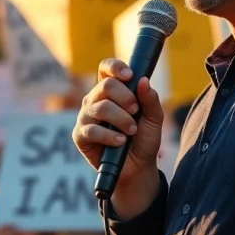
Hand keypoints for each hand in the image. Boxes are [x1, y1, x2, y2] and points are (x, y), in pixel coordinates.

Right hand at [73, 59, 164, 179]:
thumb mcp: (153, 119)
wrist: (138, 167)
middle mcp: (95, 99)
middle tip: (136, 112)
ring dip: (121, 119)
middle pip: (106, 85)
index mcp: (111, 91)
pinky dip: (109, 136)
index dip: (115, 67)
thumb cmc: (143, 139)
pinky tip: (120, 141)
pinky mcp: (80, 135)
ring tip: (131, 131)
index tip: (130, 76)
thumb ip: (150, 99)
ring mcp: (86, 117)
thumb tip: (143, 81)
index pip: (106, 68)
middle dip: (126, 98)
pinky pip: (91, 129)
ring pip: (100, 107)